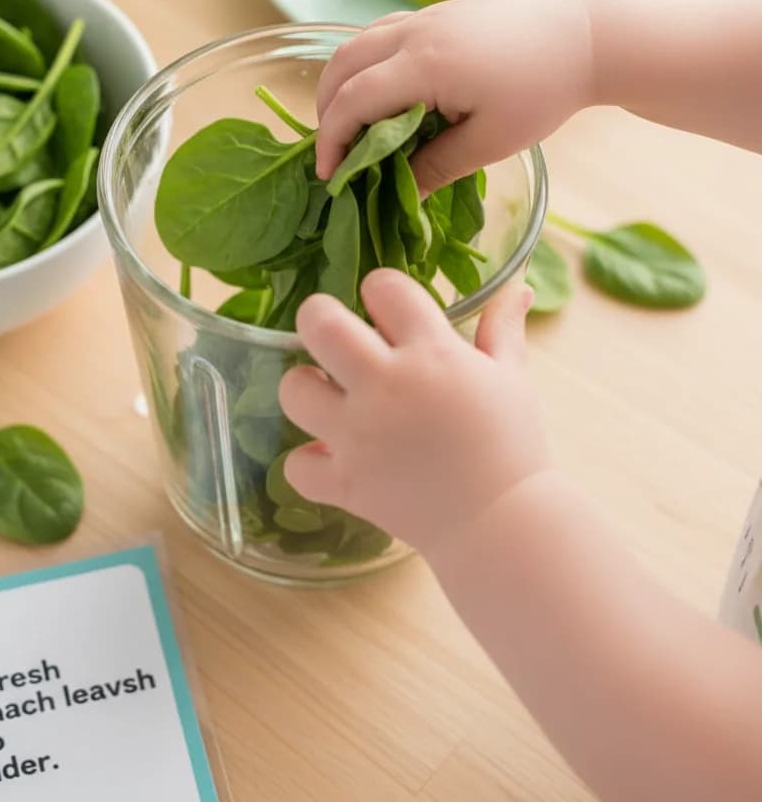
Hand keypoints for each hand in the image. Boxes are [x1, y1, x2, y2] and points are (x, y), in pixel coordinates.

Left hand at [278, 270, 549, 557]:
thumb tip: (517, 288)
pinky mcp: (345, 481)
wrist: (502, 524)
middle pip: (319, 323)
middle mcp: (386, 385)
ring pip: (293, 389)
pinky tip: (330, 456)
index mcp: (431, 352)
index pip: (383, 287)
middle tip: (333, 333)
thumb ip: (501, 327)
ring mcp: (358, 434)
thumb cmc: (511, 444)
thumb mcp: (511, 377)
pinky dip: (309, 463)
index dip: (382, 290)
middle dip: (318, 317)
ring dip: (305, 388)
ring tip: (329, 395)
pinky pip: (296, 464)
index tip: (389, 309)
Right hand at [315, 0, 594, 194]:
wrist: (584, 40)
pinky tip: (380, 92)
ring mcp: (425, 16)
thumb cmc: (542, 94)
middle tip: (334, 151)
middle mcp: (416, 32)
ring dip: (341, 83)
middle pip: (342, 65)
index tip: (330, 175)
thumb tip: (397, 193)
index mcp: (426, 64)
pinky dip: (365, 64)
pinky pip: (381, 34)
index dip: (332, 140)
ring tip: (349, 123)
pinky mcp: (437, 13)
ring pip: (357, 43)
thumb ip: (435, 167)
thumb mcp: (488, 143)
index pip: (353, 100)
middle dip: (326, 110)